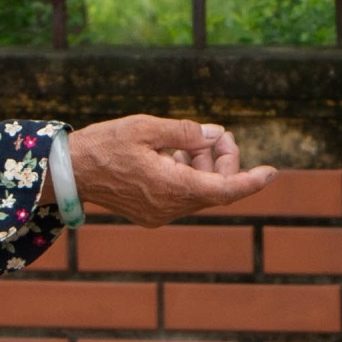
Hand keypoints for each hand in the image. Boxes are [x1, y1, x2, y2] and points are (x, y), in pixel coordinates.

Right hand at [67, 116, 275, 225]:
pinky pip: (183, 195)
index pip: (224, 190)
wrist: (70, 172)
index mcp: (171, 187)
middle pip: (216, 188)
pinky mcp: (152, 214)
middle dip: (223, 159)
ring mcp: (161, 214)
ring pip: (200, 191)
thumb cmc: (105, 145)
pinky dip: (188, 174)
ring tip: (188, 139)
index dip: (251, 181)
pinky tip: (174, 154)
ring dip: (204, 165)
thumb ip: (184, 132)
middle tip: (217, 132)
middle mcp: (170, 207)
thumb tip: (213, 135)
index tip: (271, 172)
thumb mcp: (146, 127)